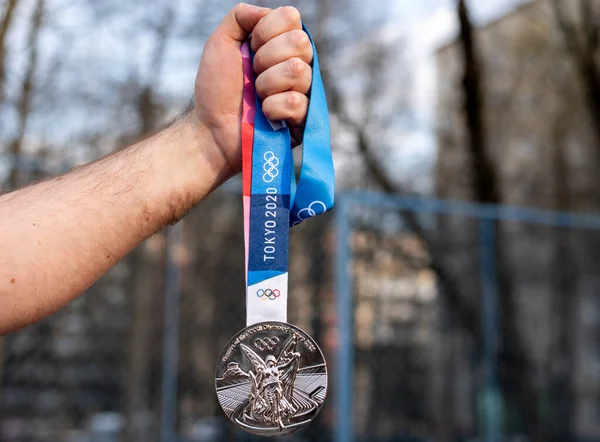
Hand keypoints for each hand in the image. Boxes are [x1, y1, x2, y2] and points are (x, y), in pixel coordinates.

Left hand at [191, 4, 313, 175]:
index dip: (265, 32)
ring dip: (267, 84)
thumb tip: (266, 11)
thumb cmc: (216, 90)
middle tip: (252, 75)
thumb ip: (240, 17)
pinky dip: (273, 107)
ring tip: (256, 97)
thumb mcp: (220, 43)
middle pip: (300, 42)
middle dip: (266, 58)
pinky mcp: (304, 120)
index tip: (248, 49)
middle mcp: (297, 64)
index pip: (292, 17)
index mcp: (281, 44)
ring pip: (298, 71)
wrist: (211, 128)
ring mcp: (303, 92)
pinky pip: (297, 102)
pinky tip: (265, 115)